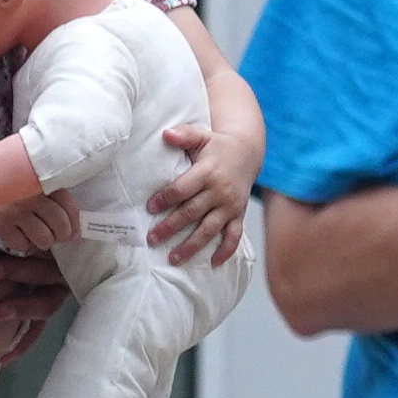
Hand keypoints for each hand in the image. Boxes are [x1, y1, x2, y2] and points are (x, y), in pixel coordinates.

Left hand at [147, 94, 258, 274]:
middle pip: (191, 212)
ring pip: (209, 229)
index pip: (182, 188)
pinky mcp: (238, 215)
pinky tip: (212, 263)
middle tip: (152, 239)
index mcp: (207, 172)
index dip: (165, 198)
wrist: (248, 152)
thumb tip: (166, 134)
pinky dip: (225, 251)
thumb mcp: (202, 136)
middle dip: (171, 227)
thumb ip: (185, 135)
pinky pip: (234, 236)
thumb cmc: (217, 145)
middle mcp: (219, 191)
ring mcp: (230, 206)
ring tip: (174, 258)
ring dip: (191, 245)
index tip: (149, 208)